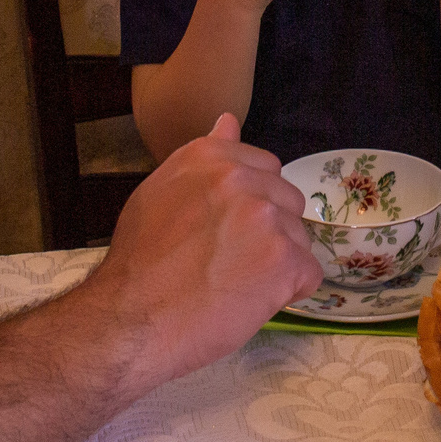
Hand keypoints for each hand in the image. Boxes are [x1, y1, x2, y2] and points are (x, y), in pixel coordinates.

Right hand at [89, 114, 320, 390]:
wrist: (130, 320)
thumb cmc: (138, 264)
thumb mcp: (158, 193)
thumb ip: (203, 159)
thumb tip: (229, 121)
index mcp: (210, 158)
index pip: (265, 169)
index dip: (251, 205)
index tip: (227, 231)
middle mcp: (241, 179)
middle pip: (287, 202)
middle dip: (270, 231)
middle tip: (230, 262)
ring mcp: (266, 217)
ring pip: (299, 239)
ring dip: (277, 264)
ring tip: (235, 285)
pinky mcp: (285, 260)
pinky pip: (310, 274)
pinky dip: (289, 292)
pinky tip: (252, 302)